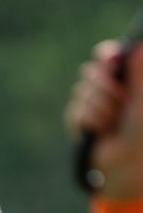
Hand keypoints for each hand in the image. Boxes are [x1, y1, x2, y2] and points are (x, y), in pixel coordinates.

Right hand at [65, 40, 142, 198]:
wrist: (125, 167)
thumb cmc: (141, 136)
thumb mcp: (142, 102)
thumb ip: (139, 75)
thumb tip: (137, 46)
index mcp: (124, 80)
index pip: (106, 56)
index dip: (107, 59)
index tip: (113, 62)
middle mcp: (106, 88)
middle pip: (91, 71)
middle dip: (106, 89)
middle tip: (122, 105)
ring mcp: (89, 104)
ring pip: (82, 91)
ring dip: (101, 109)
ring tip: (114, 125)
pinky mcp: (77, 120)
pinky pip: (76, 111)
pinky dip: (91, 121)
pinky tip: (101, 132)